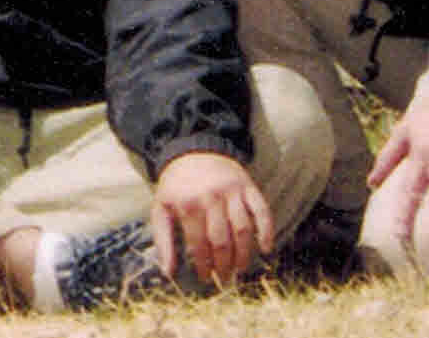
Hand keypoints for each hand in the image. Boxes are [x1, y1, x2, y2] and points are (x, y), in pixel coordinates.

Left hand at [144, 147, 273, 284]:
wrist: (192, 151)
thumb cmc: (176, 186)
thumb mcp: (161, 207)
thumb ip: (163, 239)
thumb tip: (168, 272)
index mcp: (188, 204)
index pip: (199, 244)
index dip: (204, 265)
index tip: (206, 278)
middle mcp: (211, 197)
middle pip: (222, 240)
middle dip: (224, 264)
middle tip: (225, 278)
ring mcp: (232, 192)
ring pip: (243, 229)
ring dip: (245, 253)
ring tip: (241, 268)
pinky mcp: (249, 187)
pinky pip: (262, 211)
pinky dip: (267, 231)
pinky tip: (266, 249)